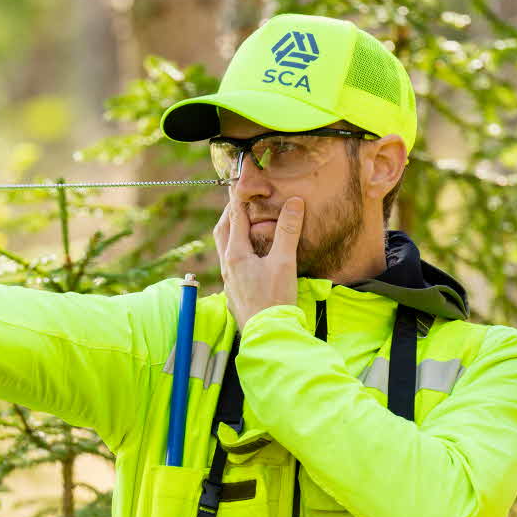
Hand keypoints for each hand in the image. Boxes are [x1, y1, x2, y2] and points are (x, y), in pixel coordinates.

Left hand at [216, 197, 302, 330]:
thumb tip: (294, 202)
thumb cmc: (274, 299)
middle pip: (222, 230)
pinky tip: (248, 253)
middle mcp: (227, 265)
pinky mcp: (235, 290)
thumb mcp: (284, 262)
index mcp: (235, 254)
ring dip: (231, 231)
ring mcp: (229, 279)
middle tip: (239, 200)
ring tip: (242, 223)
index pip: (234, 217)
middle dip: (229, 213)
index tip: (240, 182)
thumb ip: (287, 231)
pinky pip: (230, 261)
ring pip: (224, 247)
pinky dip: (236, 248)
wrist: (268, 334)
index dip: (238, 198)